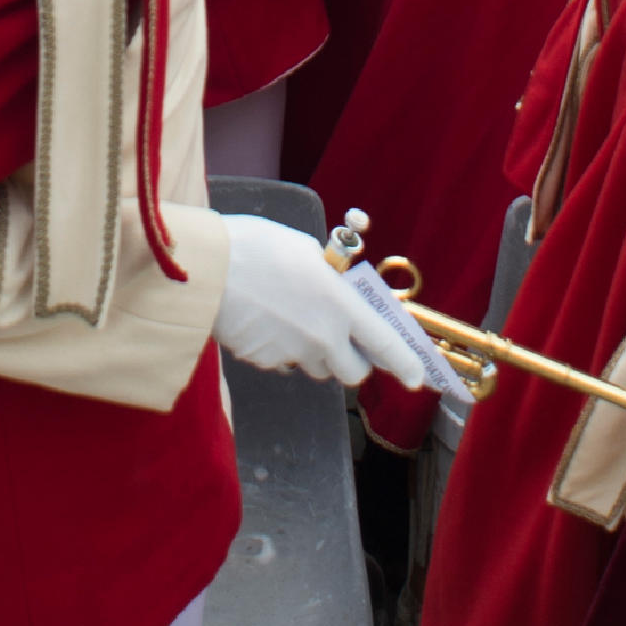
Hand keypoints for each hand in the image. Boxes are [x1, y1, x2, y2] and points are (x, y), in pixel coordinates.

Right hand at [211, 216, 427, 390]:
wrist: (207, 268)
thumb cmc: (258, 248)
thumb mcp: (306, 251)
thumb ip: (331, 277)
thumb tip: (339, 289)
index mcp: (341, 305)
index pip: (385, 344)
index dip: (405, 364)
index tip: (418, 378)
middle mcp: (324, 337)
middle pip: (353, 372)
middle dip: (352, 360)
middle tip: (340, 340)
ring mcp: (294, 353)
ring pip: (318, 368)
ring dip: (316, 354)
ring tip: (292, 320)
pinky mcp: (265, 363)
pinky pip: (284, 363)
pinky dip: (282, 350)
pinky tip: (265, 322)